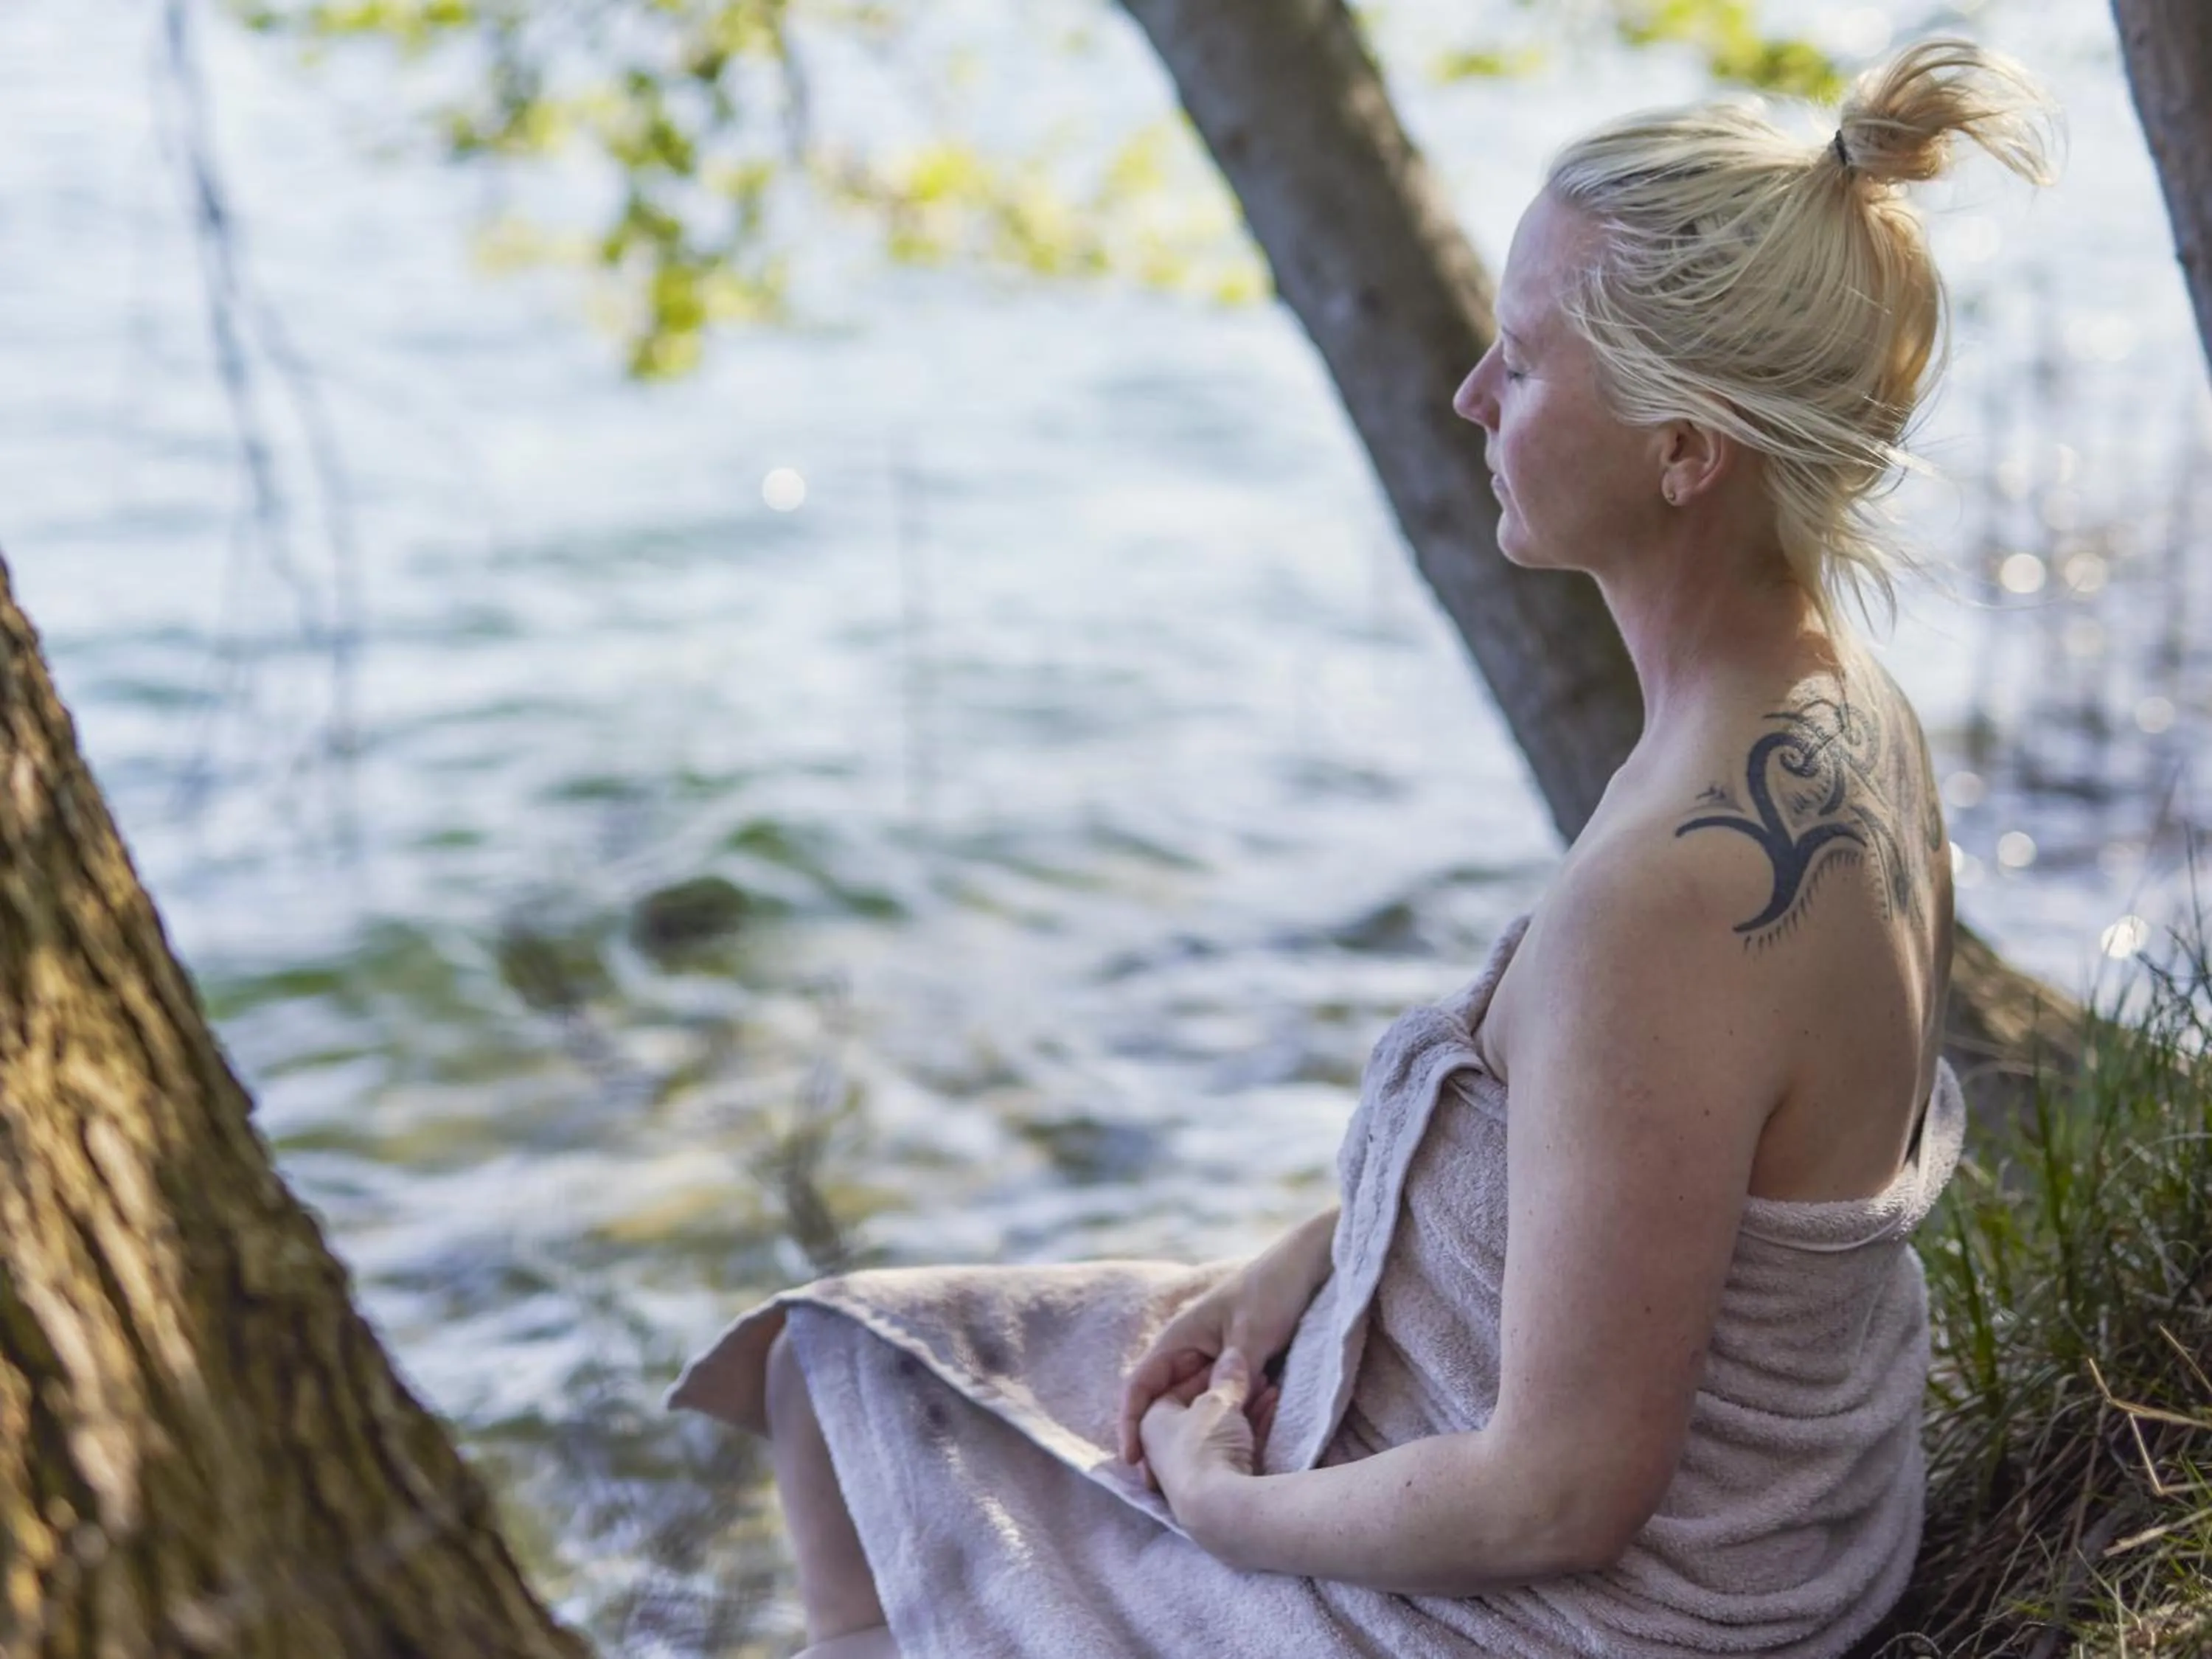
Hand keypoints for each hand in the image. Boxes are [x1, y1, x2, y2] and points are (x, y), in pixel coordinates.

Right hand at [1118, 1245, 1318, 1467]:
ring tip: (1196, 1474)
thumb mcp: (1253, 1330)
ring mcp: (1211, 1361)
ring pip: (1192, 1407)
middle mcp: (1189, 1351)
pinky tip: (1237, 1445)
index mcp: (1180, 1337)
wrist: (1305, 1267)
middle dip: (1159, 1442)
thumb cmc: (1273, 1291)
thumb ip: (1234, 1371)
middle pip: (1162, 1404)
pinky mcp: (1234, 1368)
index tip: (1132, 1460)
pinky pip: (1221, 1402)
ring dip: (1195, 1434)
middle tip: (1163, 1486)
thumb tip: (1222, 1406)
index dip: (1129, 1423)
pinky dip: (1224, 1421)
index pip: (1140, 1385)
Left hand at [1137, 1347, 1265, 1534]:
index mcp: (1151, 1423)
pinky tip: (1275, 1410)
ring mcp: (1194, 1471)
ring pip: (1224, 1430)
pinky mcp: (1220, 1488)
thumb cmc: (1206, 1445)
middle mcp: (1167, 1449)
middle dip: (1232, 1391)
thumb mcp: (1218, 1401)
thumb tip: (1232, 1356)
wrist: (1222, 1511)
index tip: (1232, 1360)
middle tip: (1258, 1375)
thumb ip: (1227, 1376)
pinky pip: (1238, 1448)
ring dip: (1248, 1408)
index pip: (1176, 1387)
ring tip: (1272, 1390)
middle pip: (1203, 1410)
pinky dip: (1255, 1429)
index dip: (1206, 1370)